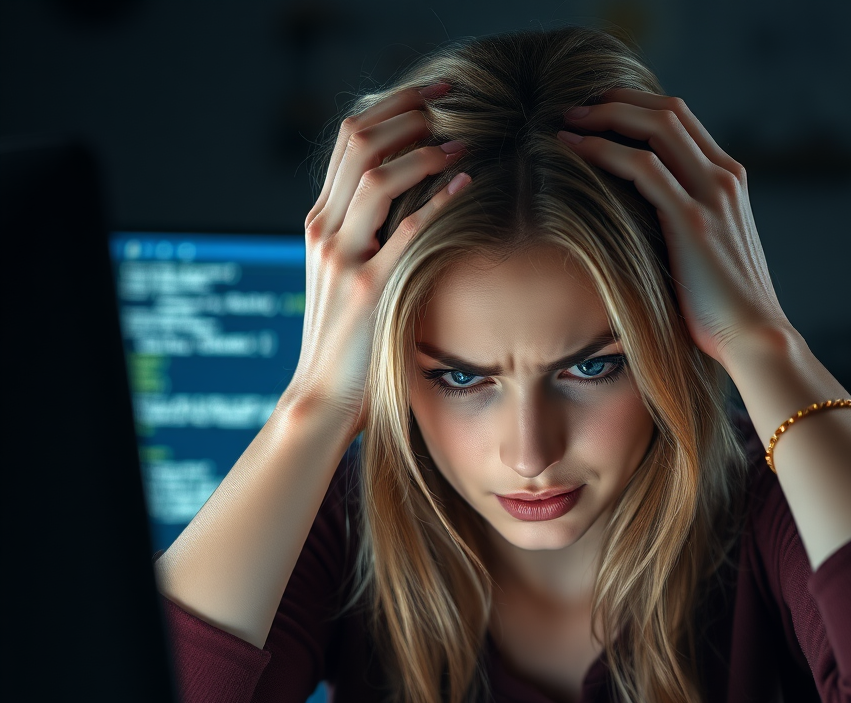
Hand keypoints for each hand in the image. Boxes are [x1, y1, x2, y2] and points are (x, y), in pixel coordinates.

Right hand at [288, 82, 470, 427]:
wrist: (321, 395)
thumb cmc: (346, 340)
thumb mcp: (347, 278)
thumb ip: (367, 239)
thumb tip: (412, 206)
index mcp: (320, 223)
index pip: (349, 140)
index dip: (390, 107)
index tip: (430, 95)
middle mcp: (323, 230)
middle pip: (358, 141)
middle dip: (407, 109)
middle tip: (449, 98)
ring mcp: (341, 258)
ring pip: (375, 176)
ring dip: (423, 150)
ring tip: (459, 140)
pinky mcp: (366, 289)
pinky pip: (404, 231)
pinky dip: (437, 201)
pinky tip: (465, 184)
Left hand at [558, 89, 791, 365]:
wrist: (754, 337)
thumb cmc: (723, 309)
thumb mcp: (704, 255)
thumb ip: (680, 228)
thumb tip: (638, 226)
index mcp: (728, 181)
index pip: (681, 121)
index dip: (636, 108)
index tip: (597, 115)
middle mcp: (725, 177)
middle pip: (668, 110)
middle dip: (616, 101)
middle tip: (574, 109)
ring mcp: (712, 194)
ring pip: (656, 126)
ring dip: (605, 117)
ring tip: (566, 123)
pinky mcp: (692, 220)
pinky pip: (642, 167)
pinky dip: (604, 151)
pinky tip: (573, 152)